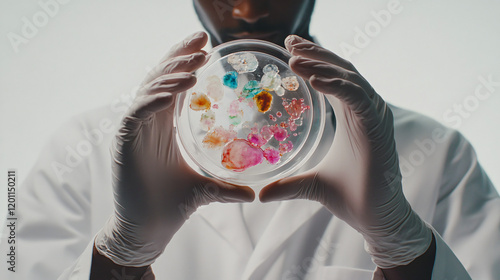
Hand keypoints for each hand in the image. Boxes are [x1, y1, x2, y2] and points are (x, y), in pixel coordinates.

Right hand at [94, 31, 254, 266]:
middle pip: (161, 80)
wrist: (147, 230)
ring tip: (195, 63)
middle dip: (180, 57)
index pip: (175, 86)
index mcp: (164, 126)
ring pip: (150, 91)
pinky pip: (137, 113)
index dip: (188, 64)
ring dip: (171, 74)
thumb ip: (227, 186)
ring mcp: (134, 131)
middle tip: (202, 39)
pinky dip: (155, 99)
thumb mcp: (205, 188)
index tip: (208, 48)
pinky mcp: (123, 142)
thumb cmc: (171, 206)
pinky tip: (176, 90)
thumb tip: (254, 193)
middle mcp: (148, 123)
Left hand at [260, 35, 431, 268]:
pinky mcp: (378, 127)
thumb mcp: (310, 184)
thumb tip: (260, 195)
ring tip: (295, 57)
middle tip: (289, 43)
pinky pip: (356, 97)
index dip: (314, 63)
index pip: (332, 79)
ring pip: (348, 78)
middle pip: (340, 70)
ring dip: (322, 65)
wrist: (376, 218)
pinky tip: (314, 79)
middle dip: (315, 55)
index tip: (290, 51)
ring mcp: (373, 117)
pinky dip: (336, 85)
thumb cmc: (350, 197)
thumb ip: (287, 184)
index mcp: (351, 116)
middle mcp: (364, 111)